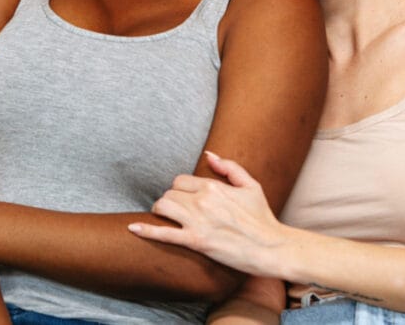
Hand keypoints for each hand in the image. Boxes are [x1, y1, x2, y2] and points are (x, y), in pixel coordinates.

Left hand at [128, 151, 287, 276]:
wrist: (271, 248)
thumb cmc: (262, 217)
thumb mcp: (251, 185)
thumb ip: (229, 167)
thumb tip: (208, 155)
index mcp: (214, 186)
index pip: (180, 181)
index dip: (180, 190)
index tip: (184, 199)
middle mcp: (203, 201)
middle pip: (169, 194)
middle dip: (170, 201)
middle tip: (176, 212)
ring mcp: (198, 221)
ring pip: (163, 208)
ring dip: (161, 213)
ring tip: (166, 218)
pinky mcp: (196, 241)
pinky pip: (164, 234)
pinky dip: (146, 231)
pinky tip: (133, 229)